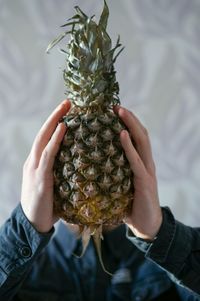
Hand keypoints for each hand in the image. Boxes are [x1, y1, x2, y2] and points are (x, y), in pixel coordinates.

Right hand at [21, 100, 70, 232]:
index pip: (46, 138)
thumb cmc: (48, 205)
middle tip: (68, 102)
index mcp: (38, 163)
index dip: (55, 123)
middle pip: (44, 133)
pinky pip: (48, 155)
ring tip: (66, 107)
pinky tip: (63, 128)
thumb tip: (82, 167)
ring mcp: (35, 168)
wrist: (33, 224)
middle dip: (55, 116)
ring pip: (43, 138)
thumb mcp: (55, 185)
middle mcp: (34, 161)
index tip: (67, 111)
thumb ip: (64, 174)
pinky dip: (55, 140)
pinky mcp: (40, 177)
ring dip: (55, 120)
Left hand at [115, 106, 161, 239]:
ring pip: (142, 141)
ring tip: (120, 111)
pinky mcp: (145, 181)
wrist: (148, 226)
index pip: (136, 138)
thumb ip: (112, 175)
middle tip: (115, 105)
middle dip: (129, 118)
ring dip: (131, 124)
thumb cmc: (131, 206)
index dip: (128, 123)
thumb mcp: (120, 186)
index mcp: (140, 163)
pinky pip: (136, 160)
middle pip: (140, 134)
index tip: (113, 110)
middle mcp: (146, 163)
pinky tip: (122, 135)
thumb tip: (90, 168)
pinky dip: (129, 146)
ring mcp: (147, 170)